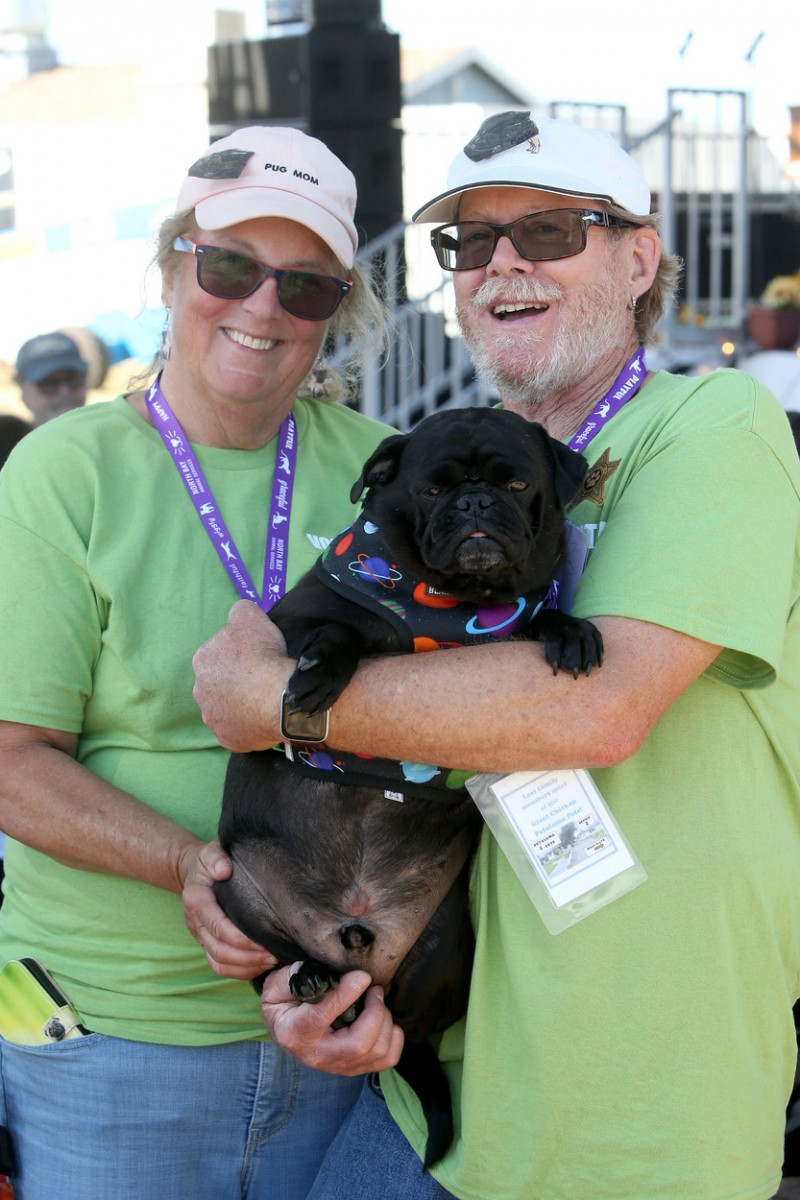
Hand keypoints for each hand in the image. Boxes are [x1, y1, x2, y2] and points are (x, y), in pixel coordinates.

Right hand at [181, 839, 275, 979]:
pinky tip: (260, 966)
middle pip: (218, 950)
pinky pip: (219, 966)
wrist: (194, 871)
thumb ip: (217, 858)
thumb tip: (224, 869)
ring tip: (270, 962)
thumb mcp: (211, 851)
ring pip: (218, 962)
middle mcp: (195, 922)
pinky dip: (239, 971)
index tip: (261, 942)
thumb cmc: (209, 861)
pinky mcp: (207, 944)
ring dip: (245, 967)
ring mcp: (200, 936)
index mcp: (196, 900)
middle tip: (273, 955)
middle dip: (246, 957)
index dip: (238, 938)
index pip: (216, 925)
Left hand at [192, 600, 290, 751]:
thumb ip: (239, 610)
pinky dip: (249, 724)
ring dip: (241, 703)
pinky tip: (263, 716)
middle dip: (236, 680)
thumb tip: (238, 612)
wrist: (280, 698)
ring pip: (227, 707)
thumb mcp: (251, 617)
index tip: (257, 655)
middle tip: (261, 677)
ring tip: (264, 698)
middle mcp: (200, 691)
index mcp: (202, 660)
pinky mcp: (227, 738)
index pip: (219, 652)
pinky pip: (238, 729)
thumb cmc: (264, 656)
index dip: (239, 652)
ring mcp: (213, 719)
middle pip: (220, 682)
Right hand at [260, 965, 403, 1074]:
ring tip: (378, 1001)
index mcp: (295, 1031)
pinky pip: (386, 1060)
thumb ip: (298, 977)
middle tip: (375, 989)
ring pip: (376, 1053)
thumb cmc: (283, 1000)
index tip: (363, 977)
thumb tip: (332, 976)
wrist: (283, 1026)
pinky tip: (385, 1020)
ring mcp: (338, 1066)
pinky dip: (393, 1038)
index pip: (323, 1016)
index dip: (346, 995)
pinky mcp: (354, 1067)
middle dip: (376, 1013)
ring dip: (385, 1023)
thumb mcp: (280, 984)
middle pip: (359, 1044)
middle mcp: (317, 1055)